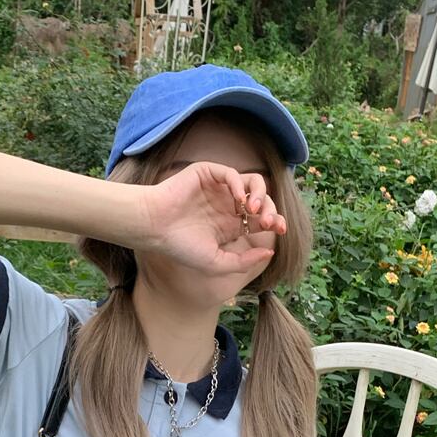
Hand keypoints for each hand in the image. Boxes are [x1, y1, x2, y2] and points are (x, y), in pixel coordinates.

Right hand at [141, 162, 285, 278]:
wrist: (155, 228)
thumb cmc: (181, 247)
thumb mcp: (217, 262)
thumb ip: (244, 261)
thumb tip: (270, 252)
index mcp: (230, 225)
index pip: (261, 220)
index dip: (274, 222)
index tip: (280, 230)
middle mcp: (227, 206)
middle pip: (261, 202)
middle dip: (271, 210)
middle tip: (269, 222)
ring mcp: (219, 189)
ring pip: (251, 183)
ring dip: (259, 194)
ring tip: (255, 209)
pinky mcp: (207, 174)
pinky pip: (231, 174)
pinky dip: (239, 184)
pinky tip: (239, 200)